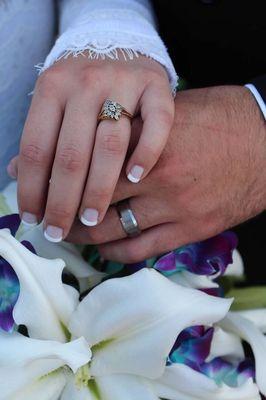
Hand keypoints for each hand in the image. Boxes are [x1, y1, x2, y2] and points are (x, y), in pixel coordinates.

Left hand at [16, 54, 173, 240]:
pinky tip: (135, 178)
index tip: (33, 217)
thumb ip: (42, 136)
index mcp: (54, 86)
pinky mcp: (157, 88)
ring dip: (98, 190)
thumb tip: (15, 172)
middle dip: (63, 201)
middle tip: (59, 230)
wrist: (126, 47)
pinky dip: (145, 153)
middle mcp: (87, 82)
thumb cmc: (87, 86)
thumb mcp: (57, 101)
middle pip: (71, 155)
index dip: (31, 189)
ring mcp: (124, 83)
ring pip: (109, 148)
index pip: (36, 148)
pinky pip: (156, 125)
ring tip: (90, 220)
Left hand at [66, 86, 265, 262]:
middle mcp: (155, 178)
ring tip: (69, 233)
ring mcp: (174, 207)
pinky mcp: (190, 229)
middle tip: (49, 212)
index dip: (59, 175)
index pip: (88, 163)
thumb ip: (135, 129)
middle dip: (64, 209)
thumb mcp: (172, 113)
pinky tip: (105, 249)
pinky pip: (141, 250)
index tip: (43, 181)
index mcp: (146, 142)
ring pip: (111, 230)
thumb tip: (98, 141)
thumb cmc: (220, 119)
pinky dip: (116, 254)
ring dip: (83, 235)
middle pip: (91, 200)